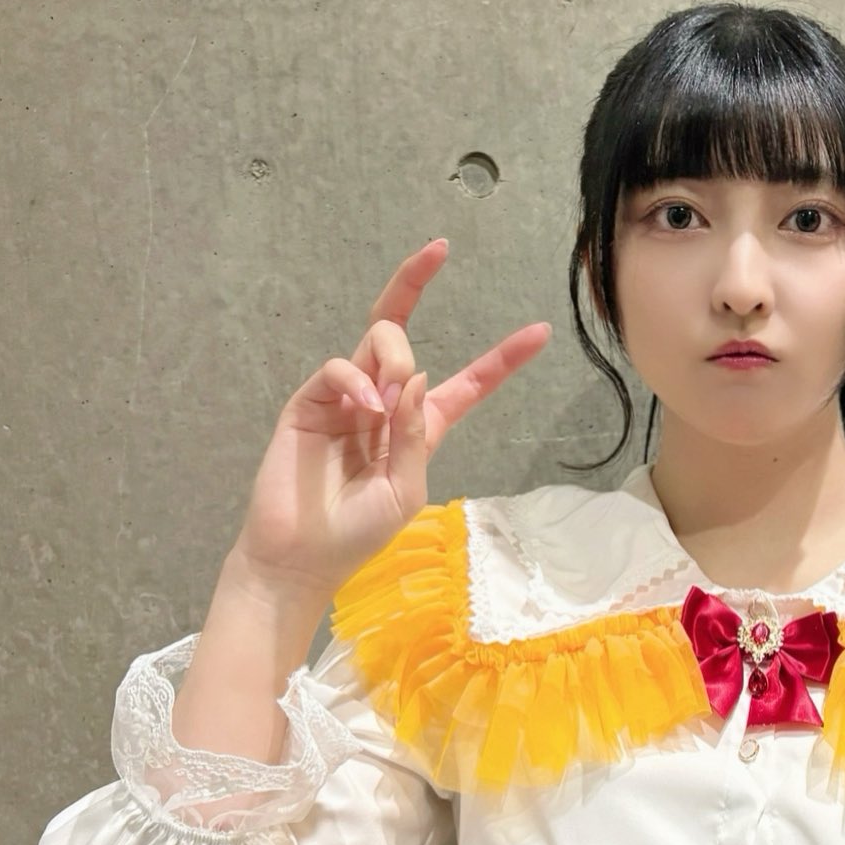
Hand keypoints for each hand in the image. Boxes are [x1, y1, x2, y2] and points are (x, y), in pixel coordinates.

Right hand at [233, 238, 552, 599]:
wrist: (302, 556)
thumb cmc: (359, 532)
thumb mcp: (405, 489)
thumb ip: (416, 434)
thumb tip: (419, 377)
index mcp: (420, 426)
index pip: (468, 383)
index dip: (503, 357)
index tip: (541, 330)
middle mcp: (385, 401)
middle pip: (400, 329)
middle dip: (414, 288)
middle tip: (416, 352)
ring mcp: (347, 397)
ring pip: (375, 336)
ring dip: (393, 356)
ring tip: (386, 404)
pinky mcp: (311, 402)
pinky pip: (338, 366)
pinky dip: (356, 378)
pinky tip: (367, 407)